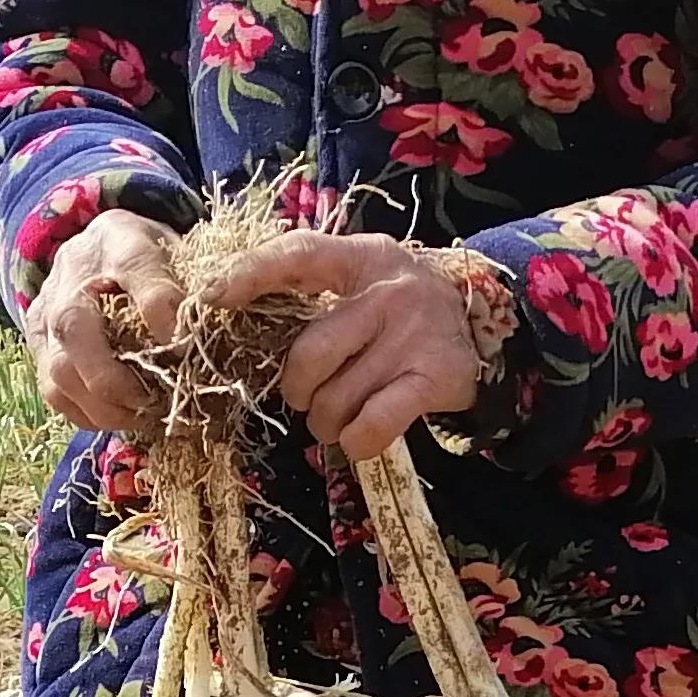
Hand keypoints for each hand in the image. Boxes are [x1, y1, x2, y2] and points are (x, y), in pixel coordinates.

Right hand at [26, 209, 185, 436]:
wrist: (104, 251)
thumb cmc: (155, 260)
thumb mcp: (184, 255)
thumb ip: (202, 283)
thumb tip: (224, 323)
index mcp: (119, 237)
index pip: (136, 270)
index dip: (162, 314)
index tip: (187, 350)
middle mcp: (73, 268)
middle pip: (75, 327)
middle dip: (118, 379)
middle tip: (156, 403)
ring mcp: (47, 306)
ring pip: (60, 369)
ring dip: (104, 406)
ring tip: (143, 416)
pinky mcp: (37, 340)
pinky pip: (53, 391)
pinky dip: (89, 414)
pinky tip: (121, 416)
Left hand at [209, 231, 486, 462]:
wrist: (484, 326)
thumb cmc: (399, 310)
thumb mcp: (363, 279)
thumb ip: (312, 289)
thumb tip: (230, 310)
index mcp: (360, 257)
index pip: (298, 255)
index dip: (251, 274)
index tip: (213, 298)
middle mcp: (387, 292)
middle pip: (310, 354)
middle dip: (298, 391)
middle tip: (309, 398)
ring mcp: (413, 336)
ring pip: (336, 400)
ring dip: (326, 424)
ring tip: (338, 419)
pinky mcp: (434, 378)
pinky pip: (372, 425)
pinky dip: (356, 441)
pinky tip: (359, 436)